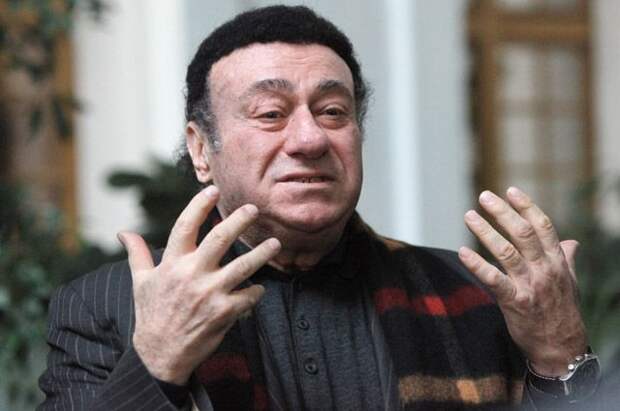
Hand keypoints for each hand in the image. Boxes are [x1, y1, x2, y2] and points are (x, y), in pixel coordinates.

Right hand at [117, 185, 280, 384]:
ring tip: (275, 243)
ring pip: (243, 266)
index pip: (185, 226)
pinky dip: (256, 291)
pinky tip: (257, 288)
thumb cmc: (151, 314)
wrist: (160, 354)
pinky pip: (248, 295)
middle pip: (220, 238)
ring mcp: (209, 293)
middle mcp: (191, 275)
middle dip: (239, 220)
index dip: (199, 205)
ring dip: (262, 253)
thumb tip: (123, 232)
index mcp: (171, 263)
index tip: (213, 190)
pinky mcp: (224, 312)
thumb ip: (137, 254)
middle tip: (254, 209)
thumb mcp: (140, 282)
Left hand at [458, 187, 586, 376]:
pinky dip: (477, 264)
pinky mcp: (515, 301)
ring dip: (485, 231)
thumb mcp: (569, 282)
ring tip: (469, 216)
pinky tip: (462, 251)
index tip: (510, 190)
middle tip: (484, 197)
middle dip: (502, 212)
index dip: (526, 206)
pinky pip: (493, 279)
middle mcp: (545, 269)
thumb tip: (571, 242)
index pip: (543, 226)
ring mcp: (530, 285)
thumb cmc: (562, 311)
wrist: (561, 347)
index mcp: (557, 261)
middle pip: (523, 233)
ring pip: (506, 251)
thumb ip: (566, 259)